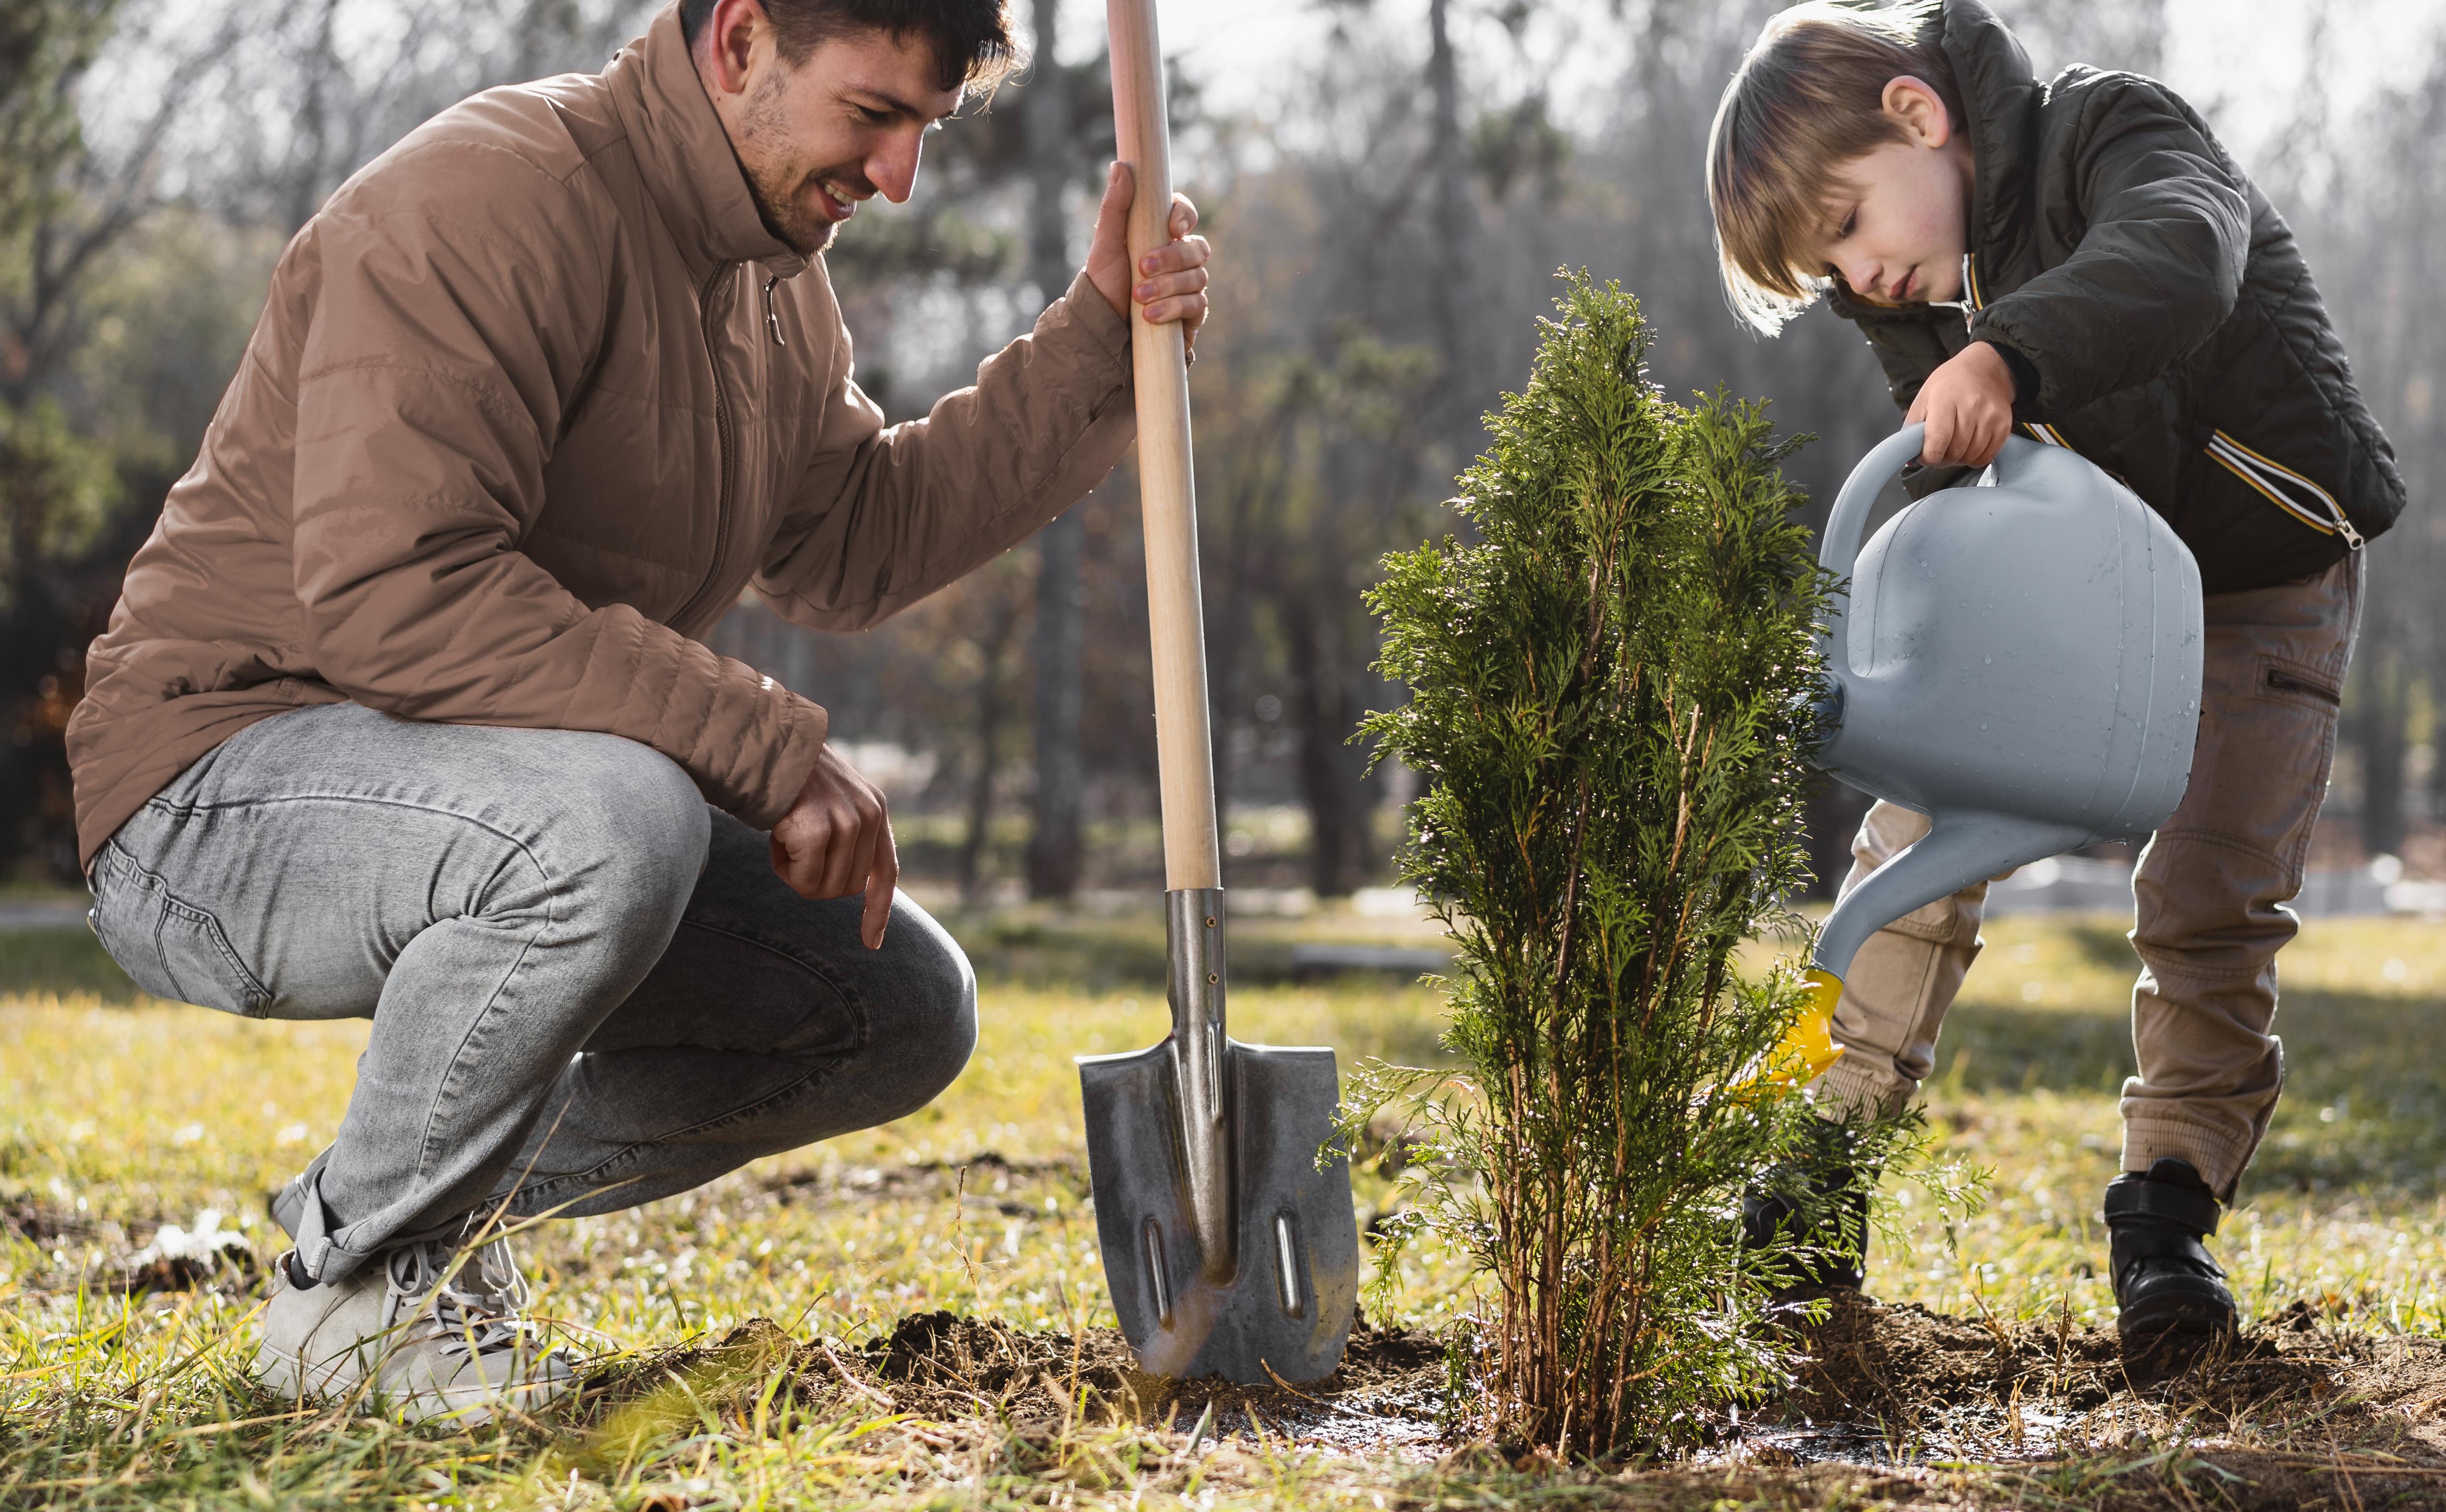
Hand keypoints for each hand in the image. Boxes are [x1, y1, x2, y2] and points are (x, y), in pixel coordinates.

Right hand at [769, 744, 898, 949]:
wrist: (763, 745)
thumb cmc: (790, 780)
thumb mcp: (834, 802)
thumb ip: (849, 835)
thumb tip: (849, 885)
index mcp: (876, 809)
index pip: (885, 871)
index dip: (878, 911)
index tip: (872, 942)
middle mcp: (868, 815)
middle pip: (847, 889)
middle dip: (816, 881)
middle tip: (795, 850)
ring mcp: (845, 823)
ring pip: (823, 888)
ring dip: (797, 874)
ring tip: (786, 838)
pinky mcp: (818, 830)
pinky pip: (801, 879)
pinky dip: (782, 868)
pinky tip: (775, 838)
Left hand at [1085, 162, 1209, 357]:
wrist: (1101, 330)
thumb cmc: (1103, 285)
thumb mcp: (1105, 245)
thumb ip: (1115, 207)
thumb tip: (1121, 165)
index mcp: (1160, 236)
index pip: (1185, 215)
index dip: (1185, 216)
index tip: (1171, 227)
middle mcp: (1178, 260)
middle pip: (1197, 247)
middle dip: (1171, 257)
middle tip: (1142, 267)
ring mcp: (1188, 288)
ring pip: (1199, 276)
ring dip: (1168, 286)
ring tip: (1138, 297)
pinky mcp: (1191, 316)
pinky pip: (1198, 305)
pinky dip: (1174, 308)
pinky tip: (1150, 316)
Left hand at [1906, 340, 2016, 468]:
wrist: (1985, 369)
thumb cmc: (1951, 383)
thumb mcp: (1924, 397)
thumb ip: (1912, 426)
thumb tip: (1909, 456)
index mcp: (1945, 400)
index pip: (1937, 441)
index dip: (1928, 457)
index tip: (1925, 456)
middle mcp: (1971, 407)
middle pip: (1954, 452)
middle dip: (1941, 459)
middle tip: (1939, 449)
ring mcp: (1990, 417)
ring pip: (1970, 457)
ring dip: (1958, 459)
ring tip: (1954, 444)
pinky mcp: (2004, 425)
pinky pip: (1987, 457)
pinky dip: (1975, 458)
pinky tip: (1969, 446)